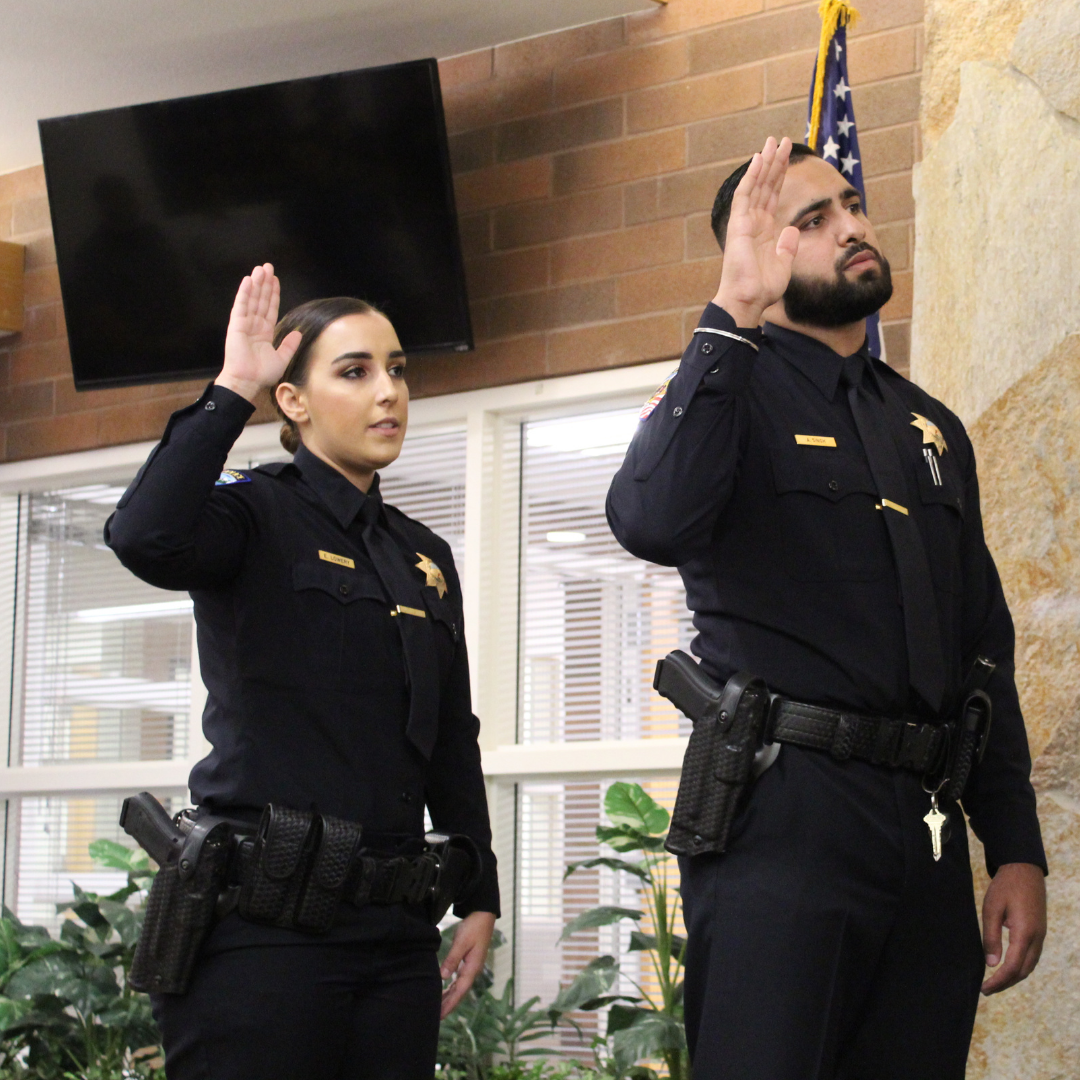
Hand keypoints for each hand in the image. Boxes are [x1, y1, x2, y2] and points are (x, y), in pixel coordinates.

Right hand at [215, 263, 301, 402]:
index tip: (275, 280)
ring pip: (252, 299)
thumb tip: (298, 333)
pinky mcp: (236, 325)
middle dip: (265, 283)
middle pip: (261, 300)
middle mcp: (254, 325)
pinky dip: (244, 293)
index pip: (270, 308)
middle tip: (267, 266)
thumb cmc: (261, 374)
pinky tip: (248, 281)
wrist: (247, 381)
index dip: (273, 294)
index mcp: (264, 332)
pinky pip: (241, 306)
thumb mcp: (282, 358)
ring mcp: (244, 324)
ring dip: (256, 283)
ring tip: (260, 268)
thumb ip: (289, 345)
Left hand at [440, 910, 496, 1017]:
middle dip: (449, 1005)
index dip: (450, 1004)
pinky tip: (444, 989)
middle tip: (436, 1018)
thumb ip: (452, 959)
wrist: (484, 914)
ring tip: (438, 1007)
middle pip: (459, 992)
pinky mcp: (469, 960)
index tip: (440, 1015)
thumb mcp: (462, 942)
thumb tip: (443, 978)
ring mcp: (472, 965)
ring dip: (449, 997)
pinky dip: (451, 986)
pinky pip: (459, 978)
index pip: (459, 991)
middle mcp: (473, 969)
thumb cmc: (474, 927)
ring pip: (459, 986)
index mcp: (473, 967)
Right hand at [713, 136, 799, 326]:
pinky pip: (746, 194)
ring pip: (756, 185)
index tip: (787, 156)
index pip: (772, 196)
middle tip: (781, 140)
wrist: (748, 299)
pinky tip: (759, 158)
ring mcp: (745, 222)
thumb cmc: (763, 288)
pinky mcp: (738, 224)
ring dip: (765, 162)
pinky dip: (752, 176)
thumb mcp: (784, 263)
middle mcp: (753, 222)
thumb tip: (793, 229)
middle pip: (765, 186)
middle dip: (774, 162)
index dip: (780, 176)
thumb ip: (788, 245)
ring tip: (773, 141)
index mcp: (764, 230)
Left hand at [981, 862, 1045, 994]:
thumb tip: (992, 964)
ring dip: (1014, 977)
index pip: (1012, 967)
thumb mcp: (992, 909)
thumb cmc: (1005, 887)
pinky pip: (1032, 957)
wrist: (1024, 870)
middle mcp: (1037, 938)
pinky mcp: (1039, 931)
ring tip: (995, 981)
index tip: (984, 988)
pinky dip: (1020, 966)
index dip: (998, 981)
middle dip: (1006, 983)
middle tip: (987, 989)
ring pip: (1030, 966)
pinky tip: (1008, 966)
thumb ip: (991, 937)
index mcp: (1024, 933)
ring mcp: (1041, 935)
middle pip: (1023, 971)